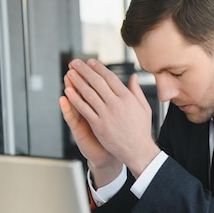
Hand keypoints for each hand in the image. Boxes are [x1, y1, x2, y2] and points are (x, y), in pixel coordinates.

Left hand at [61, 59, 159, 180]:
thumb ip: (137, 91)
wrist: (138, 150)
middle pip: (97, 82)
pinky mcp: (99, 125)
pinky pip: (84, 109)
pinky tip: (68, 92)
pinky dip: (75, 99)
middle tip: (75, 62)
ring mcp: (107, 115)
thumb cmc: (141, 130)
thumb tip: (133, 76)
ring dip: (77, 82)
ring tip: (69, 73)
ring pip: (88, 94)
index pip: (110, 78)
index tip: (90, 62)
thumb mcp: (144, 108)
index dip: (99, 68)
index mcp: (128, 98)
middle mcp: (117, 104)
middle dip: (84, 70)